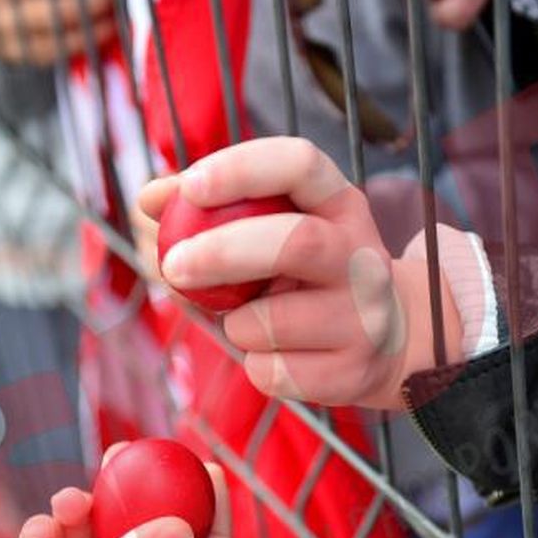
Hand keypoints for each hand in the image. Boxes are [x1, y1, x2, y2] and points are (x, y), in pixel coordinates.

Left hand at [137, 138, 461, 409]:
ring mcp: (365, 316)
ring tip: (247, 321)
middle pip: (295, 242)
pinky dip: (255, 366)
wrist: (387, 340)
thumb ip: (209, 210)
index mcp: (339, 204)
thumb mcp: (271, 230)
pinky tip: (277, 356)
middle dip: (223, 253)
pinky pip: (274, 373)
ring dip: (235, 325)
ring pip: (272, 321)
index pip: (299, 165)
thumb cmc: (304, 274)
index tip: (191, 187)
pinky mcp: (354, 372)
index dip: (242, 169)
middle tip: (172, 266)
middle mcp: (362, 255)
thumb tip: (150, 198)